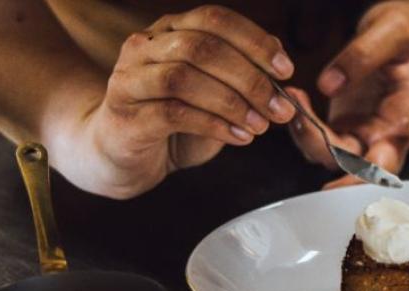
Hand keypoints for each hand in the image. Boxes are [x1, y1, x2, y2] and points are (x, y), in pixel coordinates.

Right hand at [79, 5, 296, 197]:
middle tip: (281, 108)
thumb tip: (281, 61)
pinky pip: (173, 113)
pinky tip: (240, 137)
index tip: (286, 70)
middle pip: (203, 47)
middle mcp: (145, 46)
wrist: (122, 153)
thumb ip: (243, 72)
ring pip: (184, 77)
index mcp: (171, 30)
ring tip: (261, 127)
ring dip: (233, 103)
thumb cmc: (174, 120)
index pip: (215, 19)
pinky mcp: (125, 114)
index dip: (255, 42)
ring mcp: (129, 78)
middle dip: (251, 78)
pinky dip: (213, 125)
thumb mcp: (215, 92)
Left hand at [289, 1, 408, 188]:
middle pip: (378, 168)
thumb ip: (363, 54)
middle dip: (353, 182)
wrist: (396, 35)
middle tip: (330, 191)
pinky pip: (320, 143)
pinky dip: (302, 128)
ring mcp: (368, 136)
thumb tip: (329, 85)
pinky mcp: (344, 131)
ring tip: (296, 104)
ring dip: (314, 143)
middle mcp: (395, 133)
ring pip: (341, 160)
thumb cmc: (406, 34)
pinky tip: (296, 100)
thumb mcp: (392, 30)